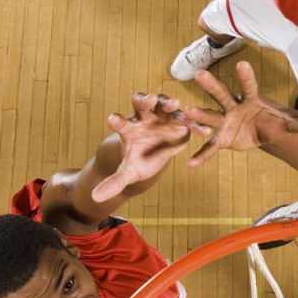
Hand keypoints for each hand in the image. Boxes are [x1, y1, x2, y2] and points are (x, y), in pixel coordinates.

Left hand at [91, 93, 209, 201]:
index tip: (112, 120)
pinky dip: (193, 123)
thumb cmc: (140, 160)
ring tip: (174, 103)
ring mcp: (161, 116)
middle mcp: (144, 118)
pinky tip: (202, 130)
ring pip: (163, 104)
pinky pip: (185, 119)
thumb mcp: (129, 172)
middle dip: (145, 100)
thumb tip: (95, 197)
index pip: (120, 123)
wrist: (156, 155)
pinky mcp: (177, 120)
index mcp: (129, 129)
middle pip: (141, 104)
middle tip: (148, 100)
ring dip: (168, 102)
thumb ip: (115, 182)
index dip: (117, 121)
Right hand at [183, 61, 297, 166]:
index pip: (250, 86)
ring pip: (211, 116)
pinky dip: (201, 155)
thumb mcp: (295, 126)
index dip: (246, 76)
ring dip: (200, 116)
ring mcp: (226, 121)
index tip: (242, 63)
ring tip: (187, 112)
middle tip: (200, 74)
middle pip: (223, 95)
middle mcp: (235, 106)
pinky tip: (190, 165)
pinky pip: (210, 147)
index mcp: (253, 99)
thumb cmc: (278, 122)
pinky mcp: (222, 138)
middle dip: (212, 86)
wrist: (266, 130)